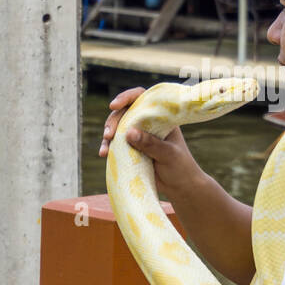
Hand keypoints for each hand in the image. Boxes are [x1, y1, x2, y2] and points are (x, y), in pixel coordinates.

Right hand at [98, 86, 202, 200]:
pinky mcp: (131, 149)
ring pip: (117, 128)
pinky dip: (108, 147)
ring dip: (108, 136)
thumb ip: (151, 144)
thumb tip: (128, 132)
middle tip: (109, 135)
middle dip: (113, 121)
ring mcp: (138, 136)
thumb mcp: (168, 154)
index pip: (142, 98)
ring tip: (105, 150)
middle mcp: (147, 123)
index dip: (126, 97)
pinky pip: (115, 144)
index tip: (114, 105)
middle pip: (124, 113)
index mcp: (160, 117)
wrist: (180, 187)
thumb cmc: (180, 166)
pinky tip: (104, 154)